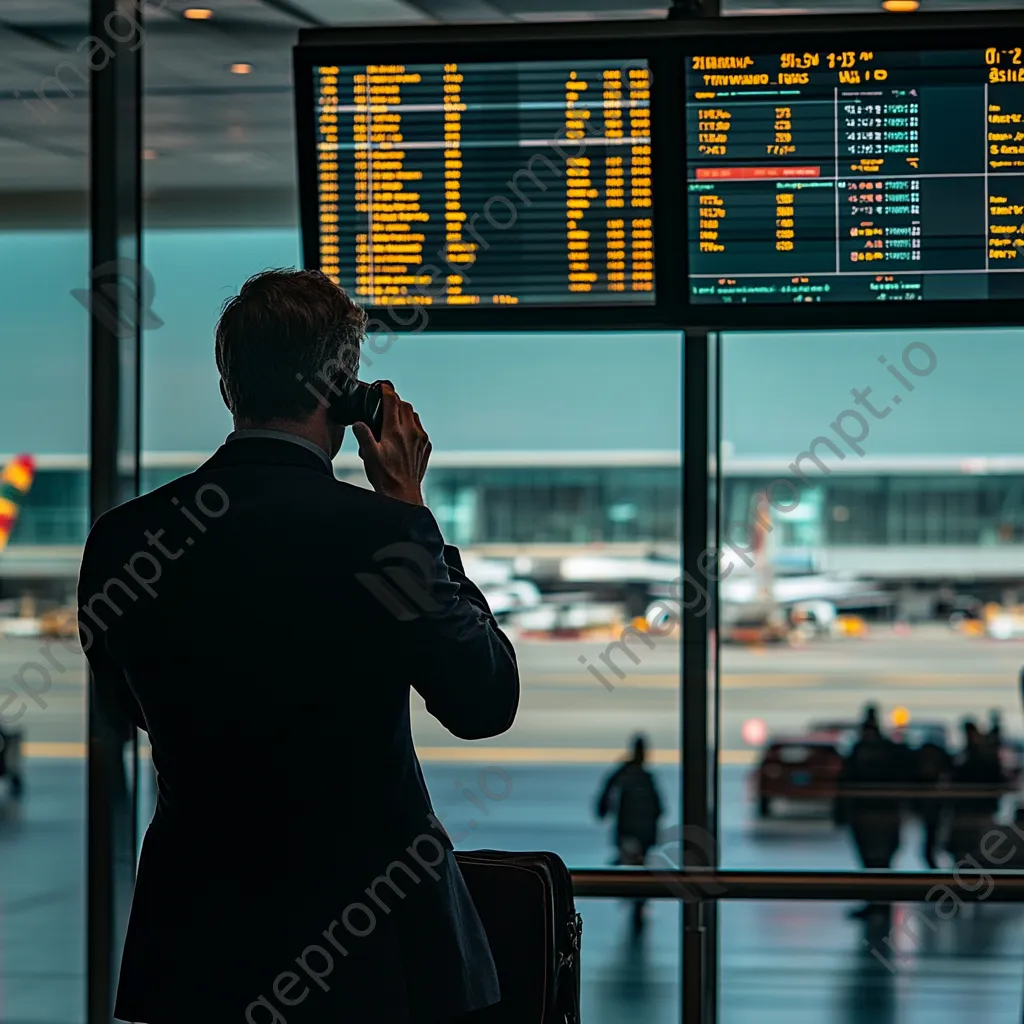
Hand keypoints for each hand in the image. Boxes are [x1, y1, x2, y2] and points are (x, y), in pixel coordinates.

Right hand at [352, 382, 430, 504]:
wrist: (403, 494)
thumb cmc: (385, 477)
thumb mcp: (369, 456)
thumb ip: (363, 436)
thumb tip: (358, 424)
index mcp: (395, 431)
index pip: (392, 401)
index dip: (386, 390)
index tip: (381, 386)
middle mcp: (411, 432)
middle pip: (405, 405)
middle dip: (394, 401)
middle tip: (383, 403)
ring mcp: (421, 439)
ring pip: (414, 416)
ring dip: (404, 413)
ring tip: (392, 419)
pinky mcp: (426, 447)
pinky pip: (420, 429)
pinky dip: (411, 426)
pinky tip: (402, 435)